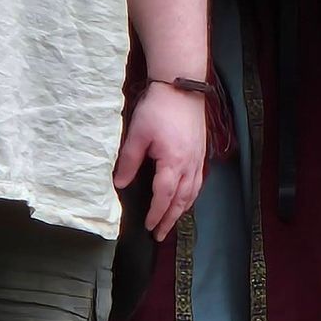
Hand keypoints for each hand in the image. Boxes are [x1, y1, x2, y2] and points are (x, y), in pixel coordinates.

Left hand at [114, 83, 206, 237]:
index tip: (149, 227)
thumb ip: (128, 162)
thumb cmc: (159, 108)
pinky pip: (198, 181)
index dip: (156, 214)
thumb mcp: (137, 134)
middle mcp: (190, 165)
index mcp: (173, 163)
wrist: (181, 86)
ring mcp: (198, 158)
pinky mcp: (200, 151)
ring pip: (193, 192)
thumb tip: (120, 185)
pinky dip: (192, 195)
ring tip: (173, 221)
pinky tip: (186, 197)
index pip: (164, 197)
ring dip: (182, 210)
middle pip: (181, 200)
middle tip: (161, 234)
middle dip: (170, 219)